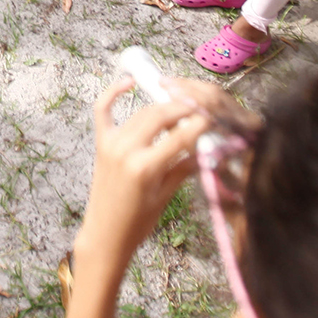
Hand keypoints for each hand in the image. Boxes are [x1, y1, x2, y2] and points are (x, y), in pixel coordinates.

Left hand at [72, 77, 207, 274]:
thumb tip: (209, 148)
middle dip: (185, 107)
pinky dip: (114, 92)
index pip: (180, 135)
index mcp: (145, 167)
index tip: (215, 115)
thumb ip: (184, 167)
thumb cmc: (137, 223)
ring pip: (142, 112)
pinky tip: (130, 82)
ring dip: (163, 105)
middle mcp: (126, 149)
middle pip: (161, 115)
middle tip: (202, 106)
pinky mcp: (101, 143)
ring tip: (183, 105)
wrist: (105, 235)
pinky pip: (103, 110)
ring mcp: (111, 143)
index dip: (201, 122)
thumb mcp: (166, 196)